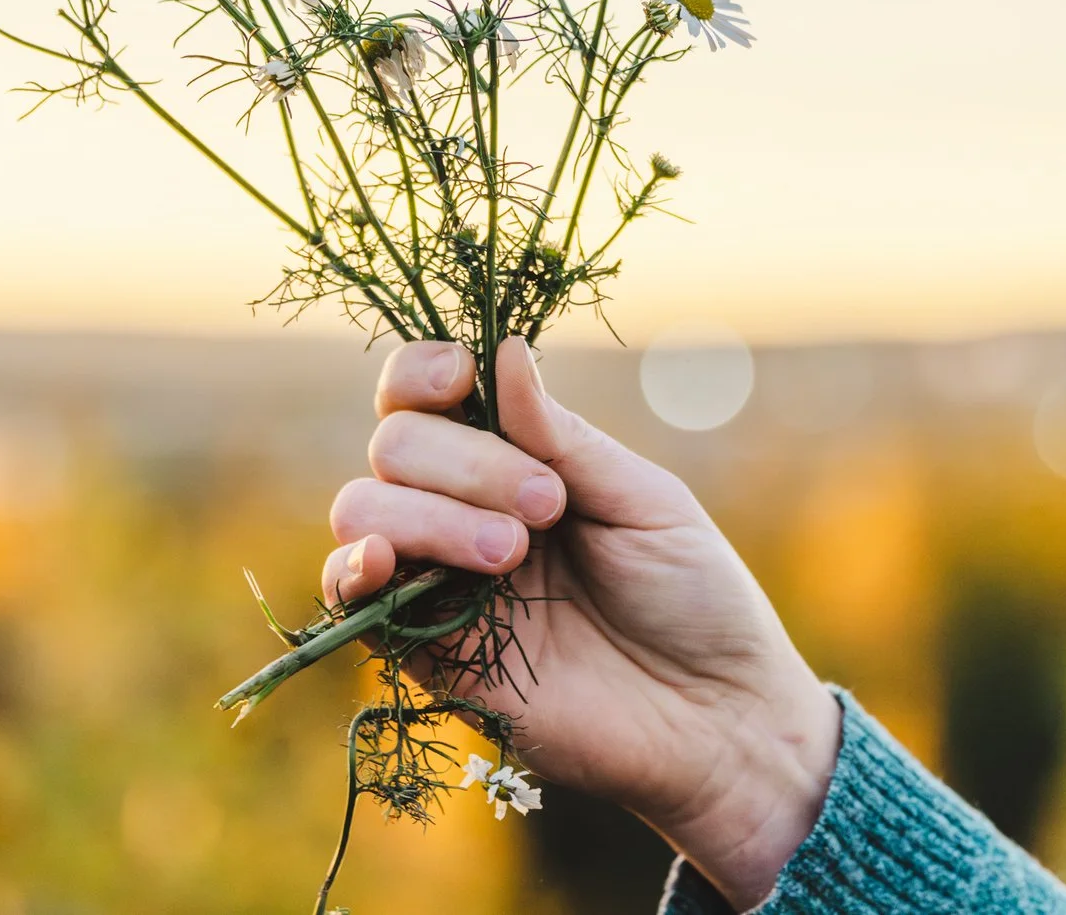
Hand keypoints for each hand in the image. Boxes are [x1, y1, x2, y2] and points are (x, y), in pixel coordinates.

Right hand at [323, 336, 839, 908]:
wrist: (715, 718)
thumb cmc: (695, 598)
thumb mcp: (643, 501)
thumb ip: (562, 437)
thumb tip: (504, 348)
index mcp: (517, 460)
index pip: (428, 395)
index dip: (425, 371)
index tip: (464, 376)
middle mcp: (463, 510)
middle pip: (396, 445)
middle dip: (463, 462)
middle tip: (546, 508)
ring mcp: (440, 579)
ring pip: (364, 509)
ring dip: (428, 515)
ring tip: (513, 553)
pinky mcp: (427, 651)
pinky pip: (351, 600)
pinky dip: (351, 568)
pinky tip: (385, 563)